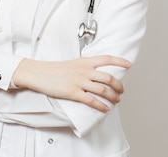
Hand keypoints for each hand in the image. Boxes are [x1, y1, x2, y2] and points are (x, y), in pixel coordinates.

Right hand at [12, 56, 131, 111]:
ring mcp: (79, 82)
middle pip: (108, 77)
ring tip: (116, 101)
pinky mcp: (73, 93)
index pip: (107, 59)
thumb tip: (95, 74)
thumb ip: (84, 67)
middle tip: (121, 91)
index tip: (130, 64)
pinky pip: (91, 100)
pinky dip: (101, 106)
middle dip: (119, 85)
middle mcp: (84, 70)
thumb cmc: (53, 69)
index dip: (120, 61)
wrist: (38, 73)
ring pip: (103, 90)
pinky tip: (105, 109)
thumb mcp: (71, 64)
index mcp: (84, 61)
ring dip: (113, 97)